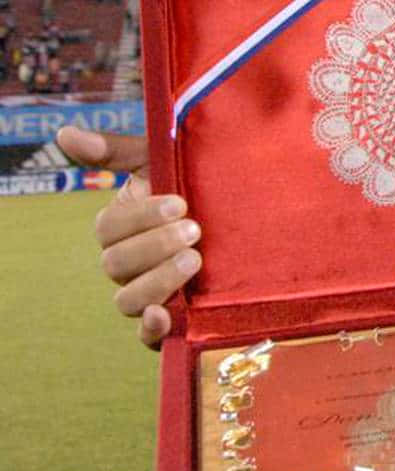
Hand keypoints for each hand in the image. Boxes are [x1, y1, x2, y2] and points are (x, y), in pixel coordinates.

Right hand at [55, 126, 200, 348]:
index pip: (108, 229)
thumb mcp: (164, 161)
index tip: (180, 203)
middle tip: (195, 229)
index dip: (139, 217)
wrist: (254, 216)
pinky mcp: (174, 320)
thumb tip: (64, 133)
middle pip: (116, 265)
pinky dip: (153, 330)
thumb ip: (118, 150)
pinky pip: (148, 337)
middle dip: (154, 246)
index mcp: (124, 226)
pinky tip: (167, 315)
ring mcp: (149, 293)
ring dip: (158, 281)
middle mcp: (129, 263)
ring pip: (128, 300)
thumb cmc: (201, 185)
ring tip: (196, 259)